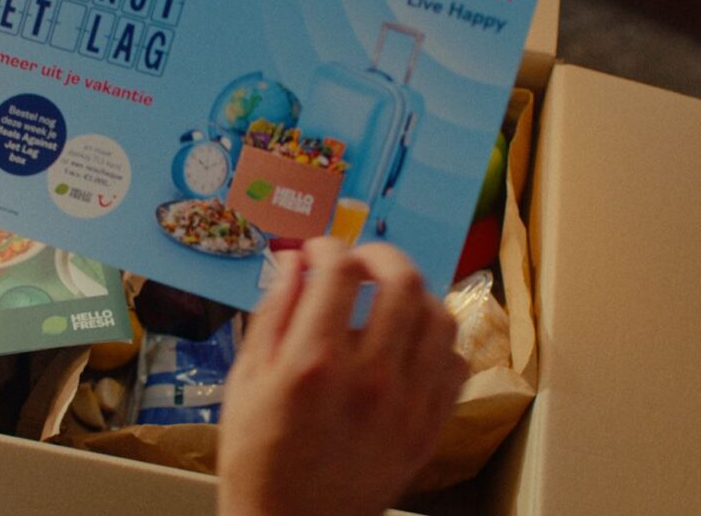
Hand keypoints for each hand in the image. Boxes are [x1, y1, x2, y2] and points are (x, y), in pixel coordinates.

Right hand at [217, 239, 465, 515]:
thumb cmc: (257, 454)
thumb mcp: (246, 378)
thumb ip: (274, 312)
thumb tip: (295, 262)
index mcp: (314, 362)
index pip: (340, 270)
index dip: (328, 246)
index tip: (317, 251)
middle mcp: (369, 377)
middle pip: (402, 281)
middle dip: (379, 254)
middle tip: (360, 260)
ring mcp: (407, 404)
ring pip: (439, 316)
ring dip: (413, 293)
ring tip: (389, 297)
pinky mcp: (428, 427)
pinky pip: (454, 362)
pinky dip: (436, 340)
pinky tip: (409, 342)